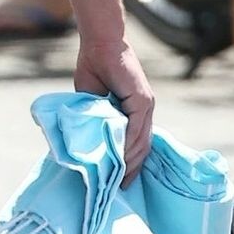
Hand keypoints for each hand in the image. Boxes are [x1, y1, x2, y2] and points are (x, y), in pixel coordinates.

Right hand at [75, 37, 154, 182]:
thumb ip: (96, 120)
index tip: (121, 182)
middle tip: (121, 188)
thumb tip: (87, 142)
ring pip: (141, 140)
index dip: (131, 163)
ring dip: (130, 161)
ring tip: (118, 178)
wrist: (100, 45)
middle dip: (133, 169)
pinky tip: (120, 158)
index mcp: (136, 111)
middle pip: (143, 147)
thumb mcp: (93, 102)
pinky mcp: (142, 99)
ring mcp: (146, 104)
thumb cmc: (94, 69)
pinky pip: (136, 127)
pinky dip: (128, 144)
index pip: (138, 143)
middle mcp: (146, 109)